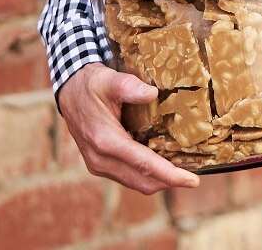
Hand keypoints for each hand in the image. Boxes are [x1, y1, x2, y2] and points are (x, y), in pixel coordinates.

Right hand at [56, 63, 200, 194]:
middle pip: (143, 180)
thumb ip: (129, 86)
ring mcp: (98, 165)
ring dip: (158, 180)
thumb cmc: (90, 85)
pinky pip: (127, 177)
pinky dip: (146, 175)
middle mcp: (101, 159)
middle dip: (169, 181)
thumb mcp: (109, 79)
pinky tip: (159, 164)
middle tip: (193, 178)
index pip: (144, 163)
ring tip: (180, 171)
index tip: (193, 181)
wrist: (68, 93)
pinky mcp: (99, 165)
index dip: (170, 174)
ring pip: (136, 182)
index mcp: (105, 140)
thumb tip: (153, 93)